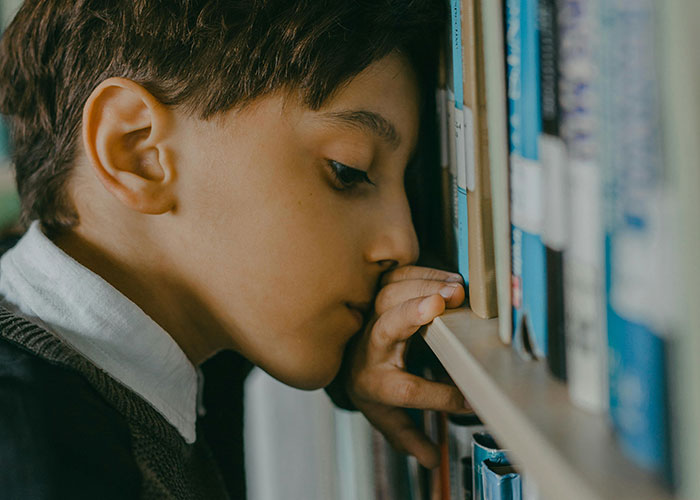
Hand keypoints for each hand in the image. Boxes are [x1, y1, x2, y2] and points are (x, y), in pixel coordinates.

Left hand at [344, 265, 470, 467]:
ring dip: (424, 287)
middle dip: (413, 314)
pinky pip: (397, 276)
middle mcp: (370, 347)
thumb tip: (431, 459)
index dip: (439, 396)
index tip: (470, 400)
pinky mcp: (376, 292)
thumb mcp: (387, 417)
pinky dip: (424, 272)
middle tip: (444, 304)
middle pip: (386, 326)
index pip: (405, 389)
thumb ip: (410, 437)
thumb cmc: (372, 386)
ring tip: (457, 290)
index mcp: (374, 382)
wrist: (344, 357)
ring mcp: (371, 315)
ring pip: (391, 294)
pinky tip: (449, 278)